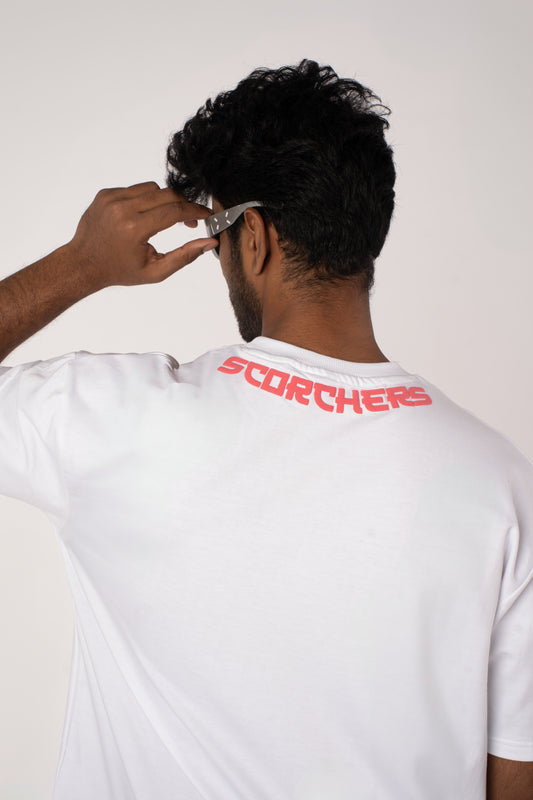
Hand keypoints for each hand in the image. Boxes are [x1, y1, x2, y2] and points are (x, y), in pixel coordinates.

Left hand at [66, 181, 217, 287]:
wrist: (83, 263)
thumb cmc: (120, 271)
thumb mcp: (155, 271)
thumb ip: (184, 256)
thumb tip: (209, 242)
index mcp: (134, 228)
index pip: (175, 211)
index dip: (195, 212)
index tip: (206, 215)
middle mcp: (122, 208)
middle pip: (167, 195)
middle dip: (183, 206)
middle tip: (190, 221)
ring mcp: (111, 198)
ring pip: (152, 188)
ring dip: (164, 201)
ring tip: (163, 221)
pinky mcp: (105, 193)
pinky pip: (135, 189)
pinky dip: (144, 200)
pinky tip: (141, 217)